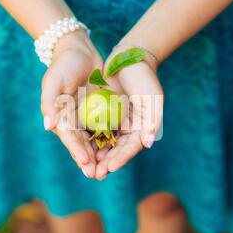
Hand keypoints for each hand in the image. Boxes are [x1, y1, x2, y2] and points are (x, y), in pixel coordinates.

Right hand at [40, 30, 101, 177]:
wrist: (79, 50)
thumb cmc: (63, 65)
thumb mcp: (53, 80)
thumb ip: (49, 103)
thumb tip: (48, 127)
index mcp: (60, 117)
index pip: (69, 138)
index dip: (76, 151)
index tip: (86, 163)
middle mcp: (72, 120)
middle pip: (81, 144)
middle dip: (88, 160)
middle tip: (98, 175)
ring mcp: (86, 116)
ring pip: (93, 140)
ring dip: (100, 156)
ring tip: (108, 170)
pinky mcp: (99, 111)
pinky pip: (105, 128)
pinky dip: (109, 140)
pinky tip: (118, 151)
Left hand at [94, 50, 163, 179]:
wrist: (130, 58)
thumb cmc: (145, 79)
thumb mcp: (153, 99)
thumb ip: (152, 121)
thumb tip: (147, 144)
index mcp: (142, 129)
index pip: (130, 148)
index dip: (121, 159)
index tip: (110, 168)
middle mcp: (128, 129)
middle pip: (116, 150)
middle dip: (106, 163)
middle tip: (95, 174)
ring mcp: (115, 122)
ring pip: (104, 143)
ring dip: (96, 156)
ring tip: (86, 167)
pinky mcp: (102, 114)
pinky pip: (94, 130)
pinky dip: (88, 140)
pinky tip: (80, 148)